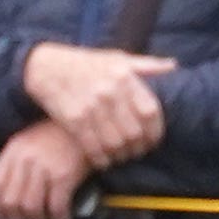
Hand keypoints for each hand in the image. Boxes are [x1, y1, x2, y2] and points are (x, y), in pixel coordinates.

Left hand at [0, 118, 90, 218]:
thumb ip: (17, 163)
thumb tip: (11, 194)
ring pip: (31, 207)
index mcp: (14, 150)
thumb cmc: (60, 136)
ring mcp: (44, 167)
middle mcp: (25, 158)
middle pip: (11, 201)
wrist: (89, 127)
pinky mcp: (64, 175)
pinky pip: (56, 207)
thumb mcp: (31, 142)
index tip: (5, 217)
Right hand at [20, 41, 174, 165]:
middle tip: (136, 152)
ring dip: (120, 156)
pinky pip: (93, 148)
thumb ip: (145, 65)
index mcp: (123, 76)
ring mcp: (91, 106)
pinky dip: (101, 159)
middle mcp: (109, 91)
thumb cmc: (86, 64)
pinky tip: (104, 160)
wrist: (46, 66)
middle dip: (138, 148)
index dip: (156, 131)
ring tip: (121, 156)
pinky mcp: (73, 120)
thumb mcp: (116, 58)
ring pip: (115, 144)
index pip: (151, 111)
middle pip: (134, 132)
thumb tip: (172, 67)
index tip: (153, 140)